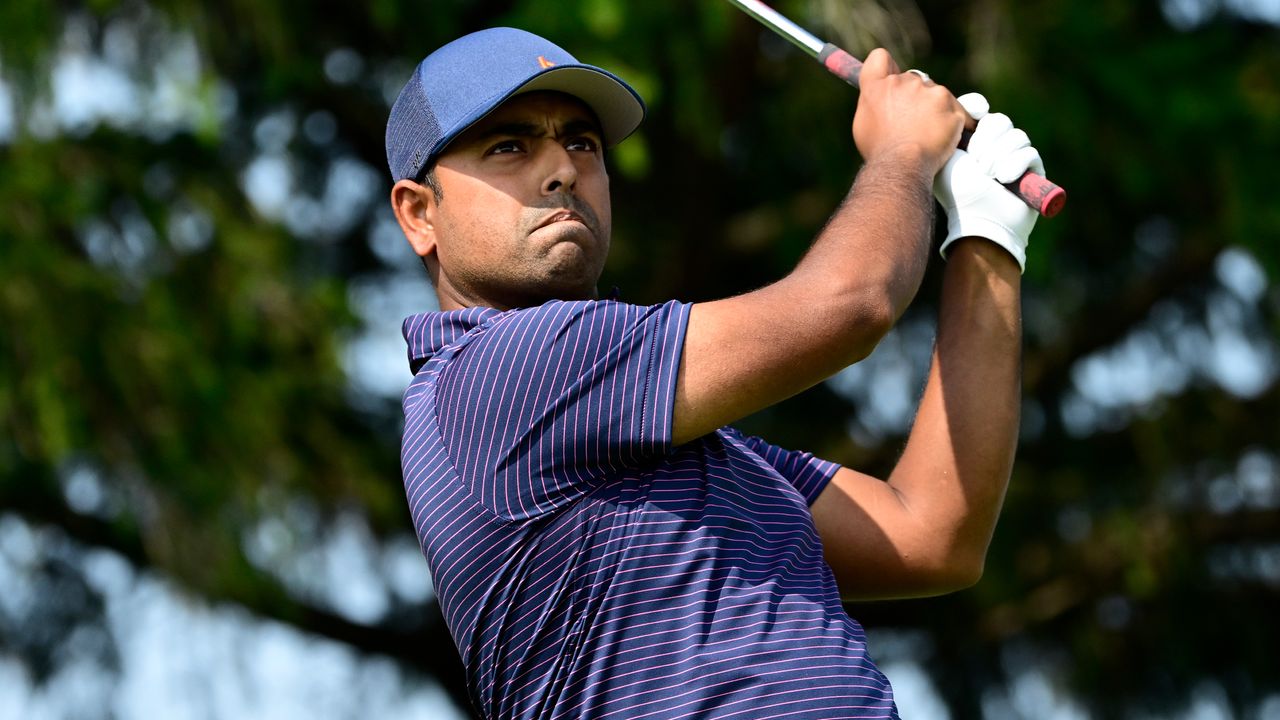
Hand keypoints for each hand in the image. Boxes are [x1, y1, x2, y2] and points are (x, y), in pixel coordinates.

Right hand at [852, 49, 967, 175]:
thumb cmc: (880, 151)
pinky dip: (953, 123)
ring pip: (936, 94)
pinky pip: (956, 111)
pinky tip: (945, 138)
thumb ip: (874, 102)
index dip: (887, 67)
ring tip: (927, 136)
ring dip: (934, 109)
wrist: (901, 167)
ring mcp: (932, 92)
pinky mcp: (952, 107)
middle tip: (911, 123)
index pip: (880, 58)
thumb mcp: (864, 124)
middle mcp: (904, 82)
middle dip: (913, 97)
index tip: (891, 77)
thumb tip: (882, 97)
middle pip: (912, 80)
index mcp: (878, 87)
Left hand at [933, 93, 1043, 271]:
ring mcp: (1015, 156)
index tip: (975, 113)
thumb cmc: (957, 192)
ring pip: (1016, 135)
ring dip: (999, 155)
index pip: (979, 108)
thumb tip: (948, 105)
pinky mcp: (1033, 168)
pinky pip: (1029, 152)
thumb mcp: (945, 157)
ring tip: (988, 175)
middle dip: (987, 140)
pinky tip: (1003, 179)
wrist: (979, 220)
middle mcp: (993, 145)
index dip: (977, 108)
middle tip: (976, 160)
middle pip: (999, 121)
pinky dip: (1014, 165)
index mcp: (970, 139)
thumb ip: (944, 131)